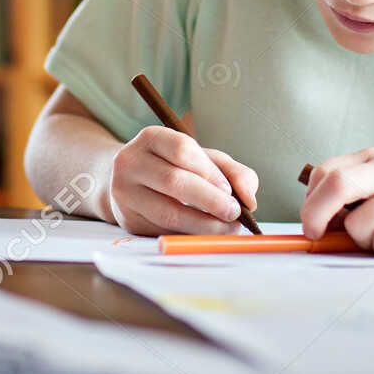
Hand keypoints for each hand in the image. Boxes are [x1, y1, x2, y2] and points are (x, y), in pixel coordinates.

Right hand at [104, 126, 258, 234]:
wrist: (126, 182)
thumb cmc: (172, 167)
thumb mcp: (201, 159)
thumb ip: (232, 172)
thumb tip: (249, 199)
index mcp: (151, 138)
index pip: (182, 150)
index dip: (210, 172)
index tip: (230, 192)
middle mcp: (131, 162)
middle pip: (174, 182)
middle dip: (211, 201)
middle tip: (234, 214)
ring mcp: (124, 193)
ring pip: (168, 214)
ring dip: (204, 225)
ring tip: (227, 228)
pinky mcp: (129, 220)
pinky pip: (165, 232)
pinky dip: (191, 236)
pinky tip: (206, 234)